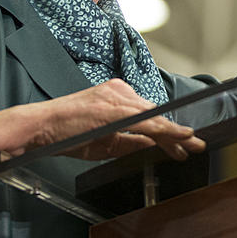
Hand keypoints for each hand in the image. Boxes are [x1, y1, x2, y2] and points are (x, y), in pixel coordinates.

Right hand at [9, 79, 204, 161]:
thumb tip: (152, 145)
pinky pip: (146, 121)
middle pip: (155, 114)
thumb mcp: (104, 141)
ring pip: (154, 117)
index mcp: (116, 96)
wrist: (40, 127)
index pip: (149, 113)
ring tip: (192, 146)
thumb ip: (129, 142)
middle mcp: (119, 91)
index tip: (184, 142)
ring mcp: (116, 97)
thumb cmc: (66, 135)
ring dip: (175, 134)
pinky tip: (180, 136)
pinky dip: (165, 130)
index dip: (168, 129)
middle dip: (176, 133)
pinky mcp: (113, 108)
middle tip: (195, 146)